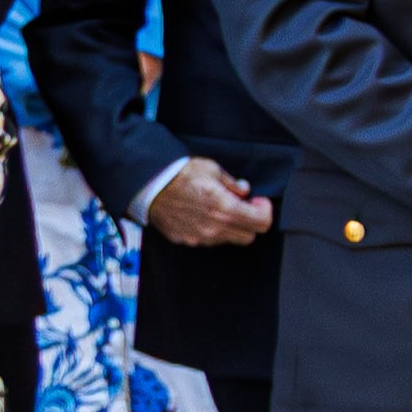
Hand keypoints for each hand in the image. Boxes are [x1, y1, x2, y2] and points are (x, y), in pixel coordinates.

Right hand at [145, 159, 273, 247]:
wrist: (147, 184)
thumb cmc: (178, 173)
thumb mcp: (212, 170)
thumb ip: (233, 183)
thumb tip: (244, 190)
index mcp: (225, 207)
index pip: (262, 223)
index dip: (265, 211)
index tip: (259, 202)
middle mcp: (214, 227)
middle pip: (249, 236)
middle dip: (251, 221)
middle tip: (244, 206)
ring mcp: (199, 237)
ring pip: (229, 240)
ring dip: (231, 228)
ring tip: (221, 209)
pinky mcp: (186, 240)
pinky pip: (208, 241)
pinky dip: (212, 231)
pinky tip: (204, 215)